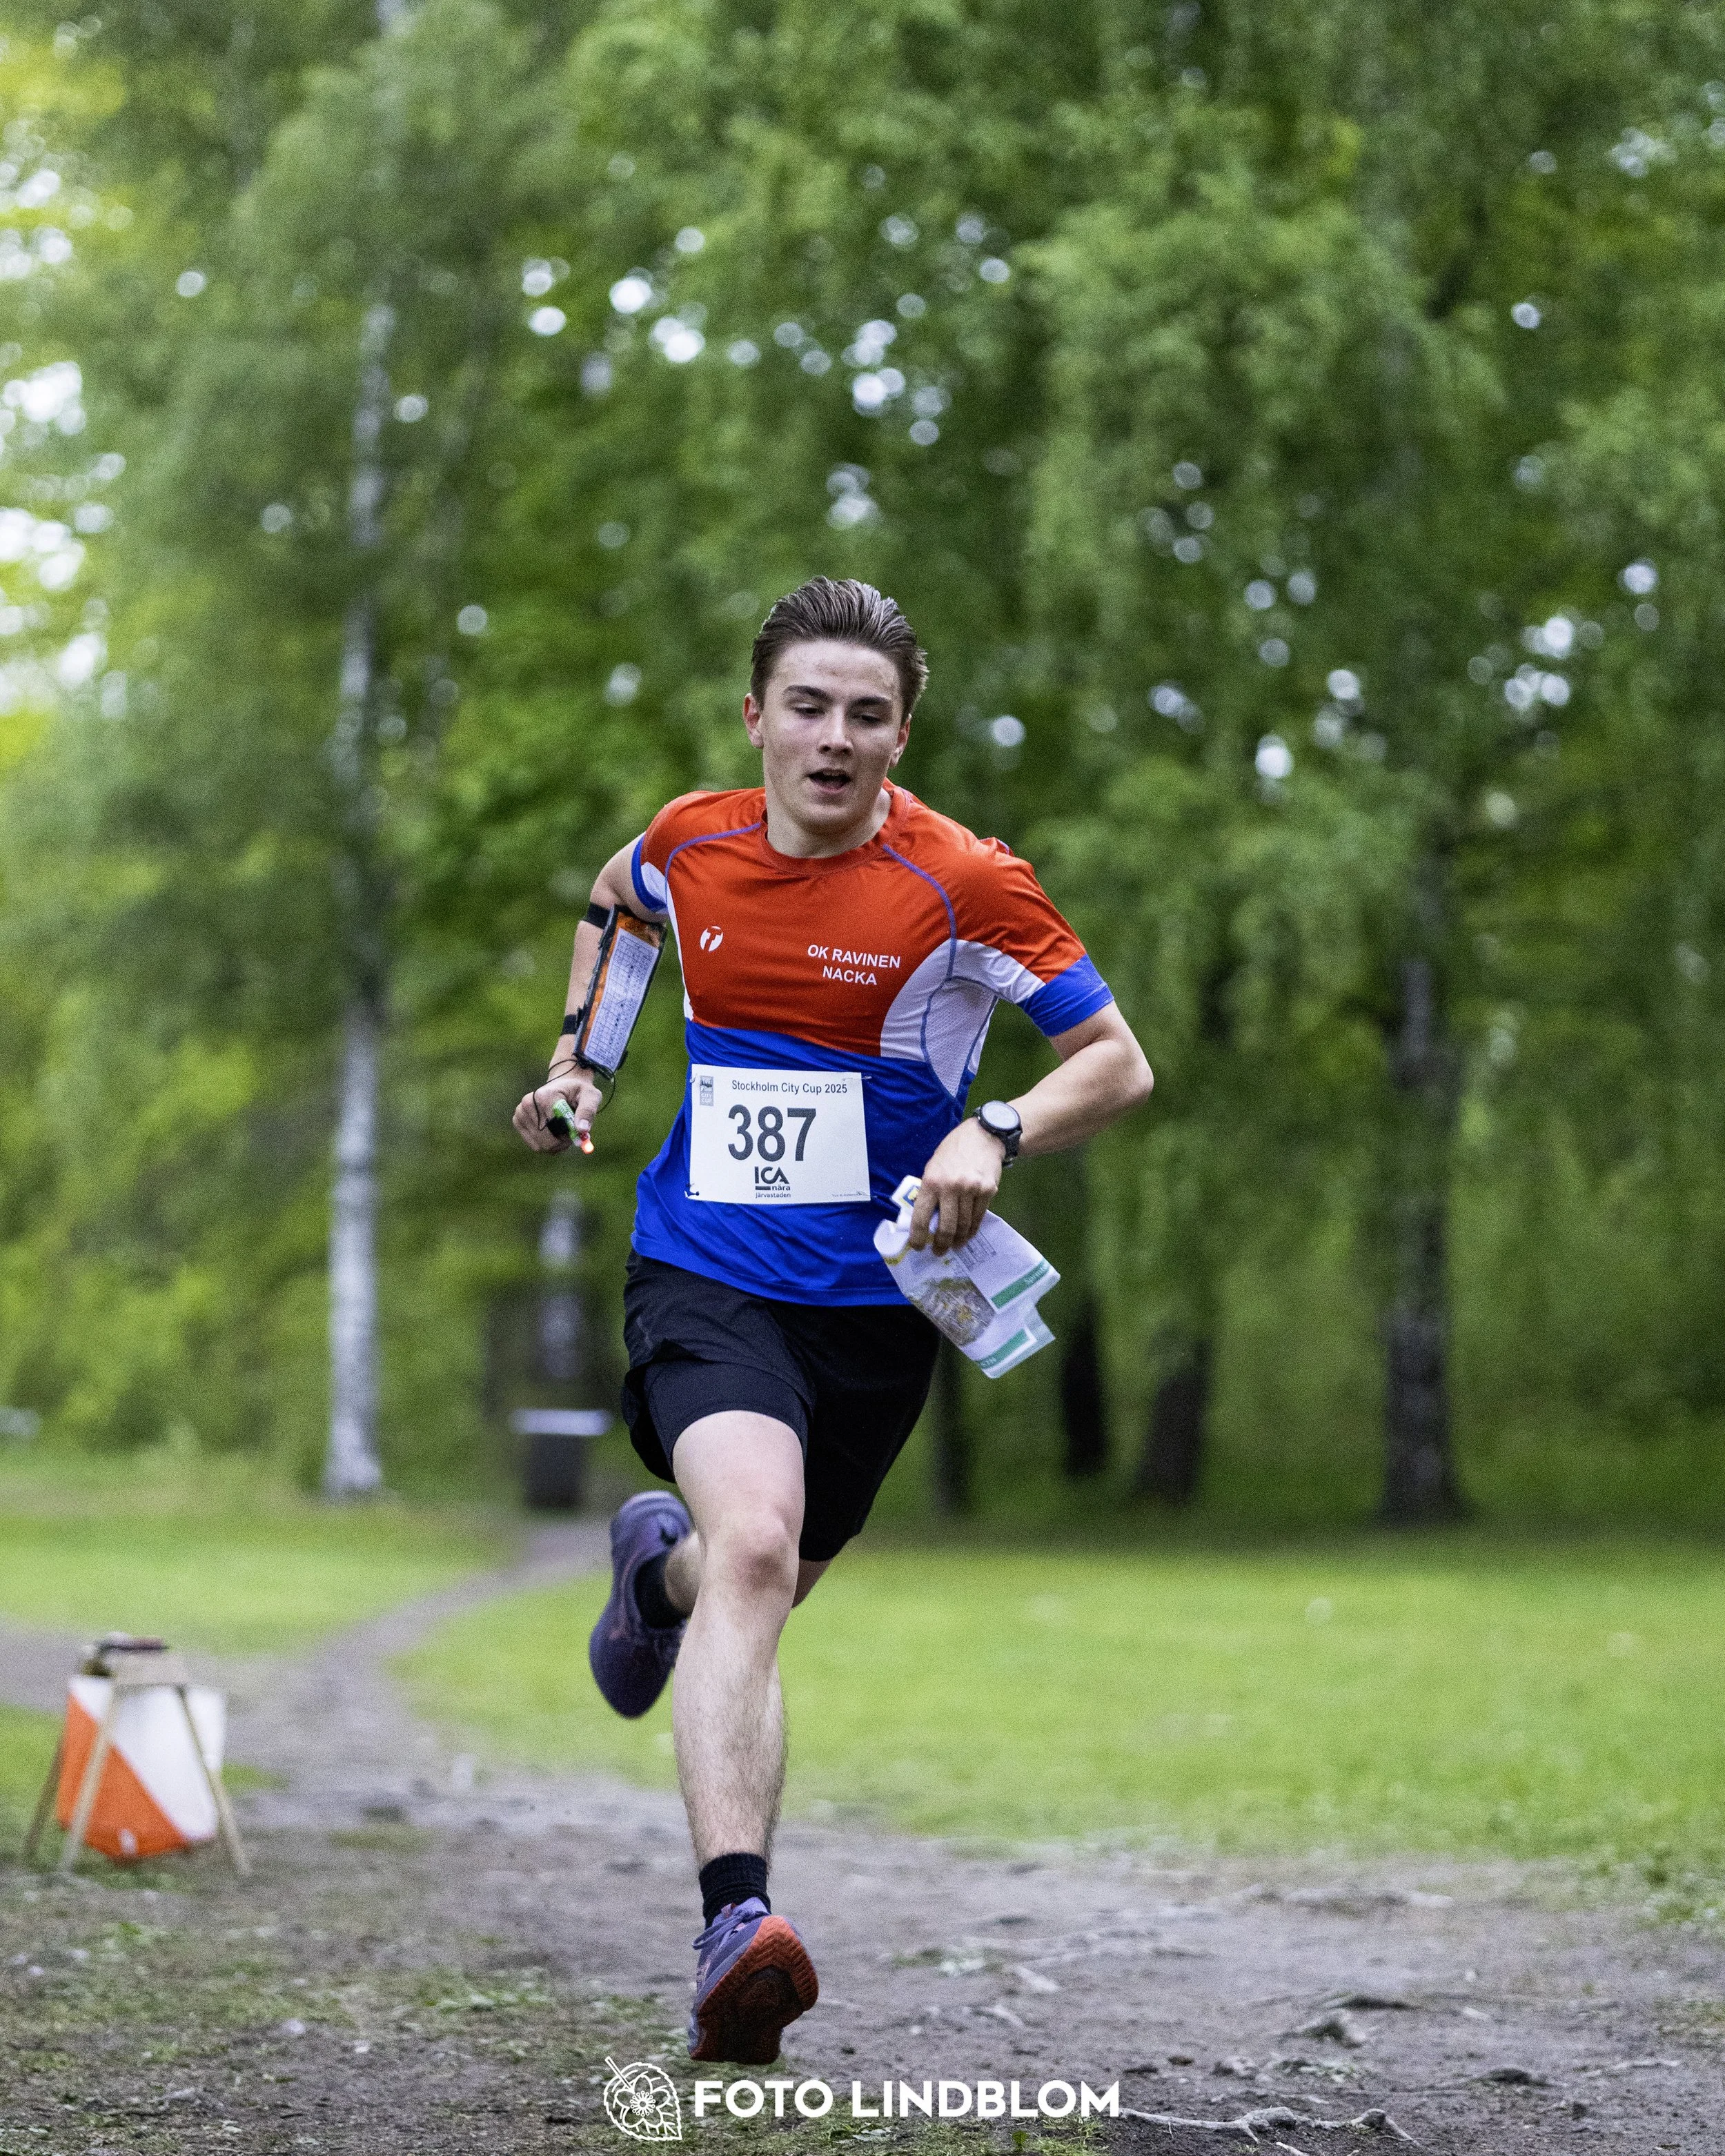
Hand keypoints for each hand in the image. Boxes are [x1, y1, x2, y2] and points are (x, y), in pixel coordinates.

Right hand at [513, 1068, 603, 1153]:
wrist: (563, 1085)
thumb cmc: (579, 1091)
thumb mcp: (591, 1097)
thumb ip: (587, 1112)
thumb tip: (582, 1130)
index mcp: (545, 1096)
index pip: (556, 1128)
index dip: (570, 1135)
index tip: (579, 1130)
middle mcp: (528, 1104)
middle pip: (547, 1141)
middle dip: (563, 1142)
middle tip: (572, 1134)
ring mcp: (520, 1113)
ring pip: (540, 1146)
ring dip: (556, 1144)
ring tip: (564, 1130)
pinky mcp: (517, 1121)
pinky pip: (535, 1145)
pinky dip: (547, 1144)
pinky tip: (553, 1132)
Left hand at [911, 1117, 1005, 1252]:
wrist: (983, 1136)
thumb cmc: (953, 1151)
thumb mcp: (933, 1167)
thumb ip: (929, 1191)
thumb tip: (927, 1218)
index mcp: (931, 1181)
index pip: (921, 1217)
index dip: (918, 1237)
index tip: (917, 1247)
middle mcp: (951, 1187)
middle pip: (946, 1227)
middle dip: (941, 1244)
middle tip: (938, 1252)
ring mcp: (971, 1190)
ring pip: (964, 1225)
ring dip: (958, 1240)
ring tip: (954, 1246)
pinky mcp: (988, 1191)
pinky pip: (978, 1217)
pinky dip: (972, 1230)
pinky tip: (967, 1235)